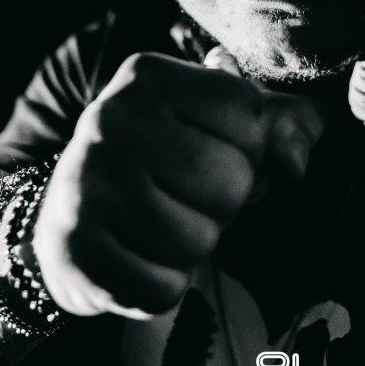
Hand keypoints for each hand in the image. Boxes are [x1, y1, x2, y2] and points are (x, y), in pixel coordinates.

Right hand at [33, 53, 321, 318]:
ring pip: (199, 241)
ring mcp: (85, 183)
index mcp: (149, 75)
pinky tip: (141, 258)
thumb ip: (278, 126)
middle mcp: (110, 118)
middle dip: (228, 202)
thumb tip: (295, 160)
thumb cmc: (164, 162)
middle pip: (231, 180)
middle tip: (194, 198)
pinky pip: (162, 289)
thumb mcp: (215, 123)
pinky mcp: (74, 249)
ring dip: (197, 246)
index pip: (248, 112)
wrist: (69, 213)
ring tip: (168, 226)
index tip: (220, 151)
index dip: (252, 147)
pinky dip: (165, 286)